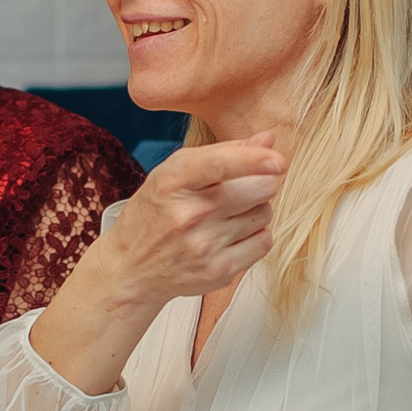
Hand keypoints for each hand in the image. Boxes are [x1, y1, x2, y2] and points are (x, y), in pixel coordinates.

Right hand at [28, 134, 285, 394]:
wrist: (132, 269)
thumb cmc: (156, 212)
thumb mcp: (175, 173)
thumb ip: (223, 153)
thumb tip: (268, 139)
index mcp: (172, 182)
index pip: (218, 165)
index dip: (253, 160)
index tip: (279, 161)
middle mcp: (188, 214)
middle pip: (258, 189)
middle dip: (261, 182)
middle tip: (243, 188)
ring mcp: (203, 246)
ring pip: (264, 213)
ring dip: (256, 210)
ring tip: (229, 214)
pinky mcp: (218, 271)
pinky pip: (264, 242)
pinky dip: (256, 235)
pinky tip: (233, 235)